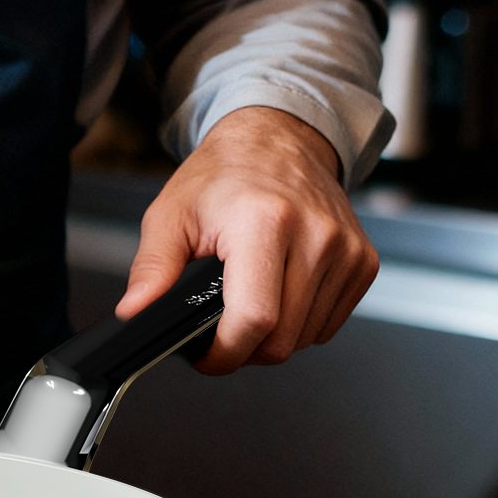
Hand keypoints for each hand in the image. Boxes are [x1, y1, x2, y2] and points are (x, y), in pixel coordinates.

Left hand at [115, 106, 378, 373]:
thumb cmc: (224, 176)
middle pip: (281, 340)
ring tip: (246, 304)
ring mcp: (346, 250)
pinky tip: (278, 295)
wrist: (278, 140)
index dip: (224, 354)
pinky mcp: (363, 262)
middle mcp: (315, 235)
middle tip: (219, 331)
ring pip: (305, 339)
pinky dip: (299, 325)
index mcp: (264, 222)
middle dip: (243, 350)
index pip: (254, 319)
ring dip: (271, 338)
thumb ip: (151, 268)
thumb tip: (134, 312)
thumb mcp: (170, 215)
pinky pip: (328, 325)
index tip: (205, 357)